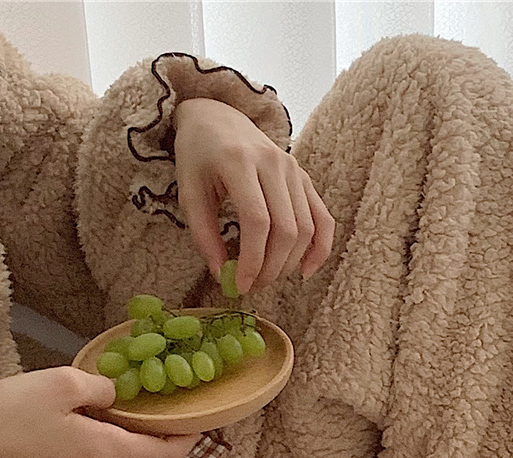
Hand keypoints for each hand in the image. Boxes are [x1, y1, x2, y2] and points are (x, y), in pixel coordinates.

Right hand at [0, 368, 200, 457]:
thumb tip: (119, 395)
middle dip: (139, 426)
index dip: (187, 439)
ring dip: (107, 431)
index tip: (199, 421)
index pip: (165, 455)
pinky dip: (84, 439)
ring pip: (106, 455)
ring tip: (87, 401)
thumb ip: (102, 388)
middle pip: (134, 452)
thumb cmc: (7, 412)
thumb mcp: (61, 383)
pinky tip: (61, 418)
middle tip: (138, 395)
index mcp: (105, 452)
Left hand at [173, 97, 334, 291]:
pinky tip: (305, 271)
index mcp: (240, 162)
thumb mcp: (189, 191)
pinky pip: (323, 218)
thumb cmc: (199, 155)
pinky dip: (320, 249)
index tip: (241, 286)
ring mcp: (294, 170)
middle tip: (253, 286)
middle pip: (286, 229)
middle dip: (271, 267)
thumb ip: (203, 234)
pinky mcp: (305, 178)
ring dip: (290, 263)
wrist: (218, 116)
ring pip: (306, 229)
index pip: (257, 221)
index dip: (253, 260)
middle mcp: (273, 163)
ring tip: (268, 277)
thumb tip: (221, 275)